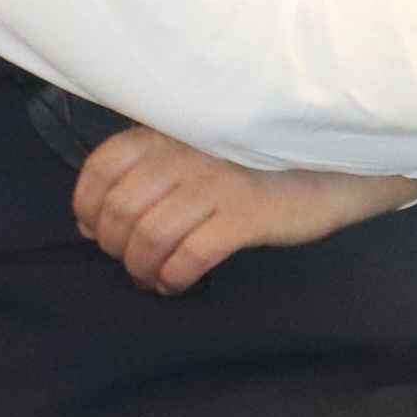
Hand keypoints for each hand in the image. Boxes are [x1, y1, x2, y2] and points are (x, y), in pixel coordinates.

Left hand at [72, 125, 416, 294]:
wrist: (330, 164)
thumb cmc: (251, 161)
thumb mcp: (193, 148)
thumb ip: (145, 170)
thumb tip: (91, 219)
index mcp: (163, 133)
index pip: (101, 168)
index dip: (86, 205)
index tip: (91, 230)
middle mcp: (182, 155)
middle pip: (120, 208)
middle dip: (113, 244)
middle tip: (125, 260)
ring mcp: (214, 185)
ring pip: (150, 235)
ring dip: (140, 266)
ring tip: (148, 278)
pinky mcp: (246, 215)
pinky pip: (191, 254)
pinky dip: (173, 275)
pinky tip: (175, 284)